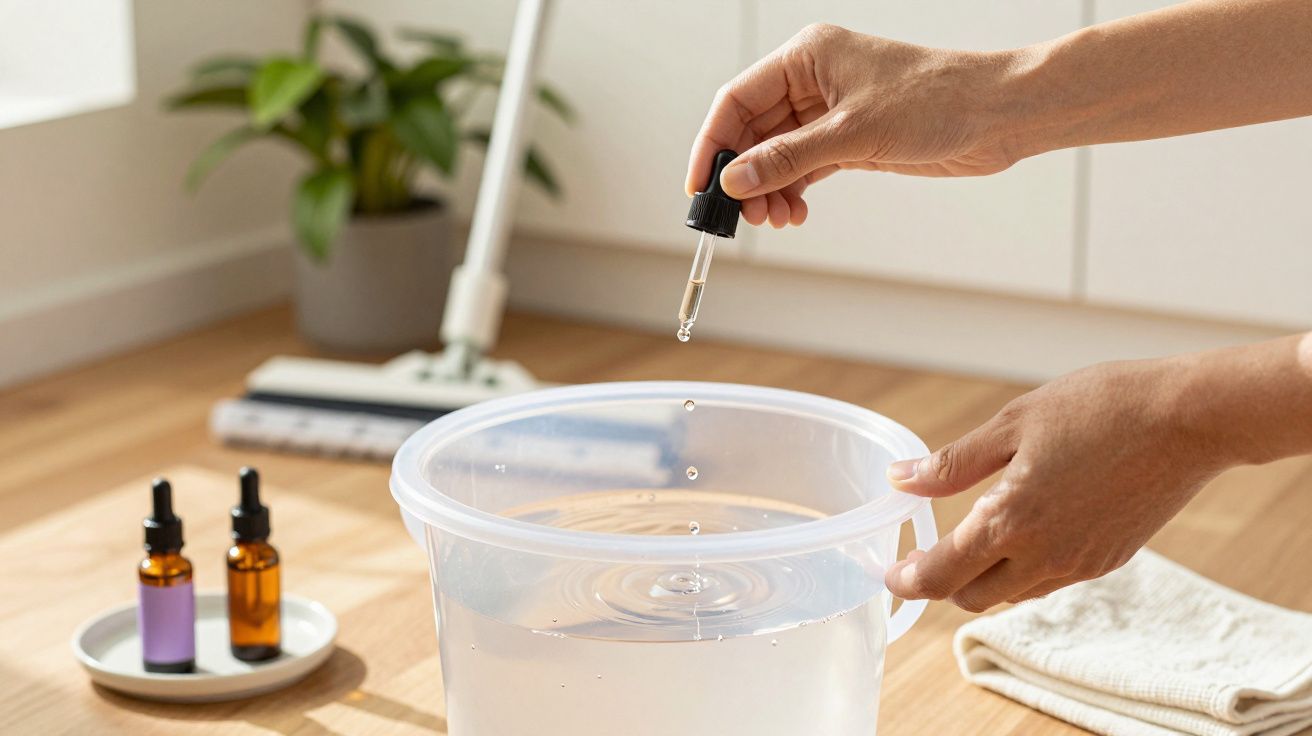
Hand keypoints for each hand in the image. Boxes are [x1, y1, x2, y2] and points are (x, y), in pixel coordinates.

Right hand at [686, 23, 1021, 227]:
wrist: (996, 115)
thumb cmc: (936, 101)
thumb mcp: (852, 133)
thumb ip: (788, 159)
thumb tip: (734, 181)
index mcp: (806, 58)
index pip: (737, 100)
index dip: (712, 144)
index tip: (699, 186)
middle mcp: (812, 82)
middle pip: (752, 131)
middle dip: (743, 176)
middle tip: (741, 217)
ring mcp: (830, 112)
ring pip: (776, 155)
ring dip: (768, 190)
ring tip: (774, 220)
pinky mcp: (850, 140)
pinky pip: (803, 168)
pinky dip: (793, 191)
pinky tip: (794, 213)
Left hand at [882, 357, 1231, 611]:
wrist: (1186, 420)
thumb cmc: (1098, 408)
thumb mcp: (1011, 424)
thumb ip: (952, 464)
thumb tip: (900, 480)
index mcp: (1009, 523)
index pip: (941, 576)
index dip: (908, 581)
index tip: (891, 575)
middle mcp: (1042, 557)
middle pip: (972, 597)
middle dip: (943, 582)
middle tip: (928, 552)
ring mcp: (1078, 564)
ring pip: (1012, 595)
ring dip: (984, 580)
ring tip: (973, 540)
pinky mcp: (1107, 561)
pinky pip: (1049, 582)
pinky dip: (1024, 571)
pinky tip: (1024, 534)